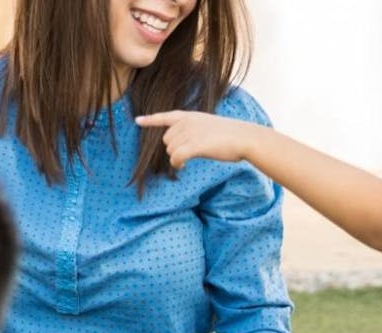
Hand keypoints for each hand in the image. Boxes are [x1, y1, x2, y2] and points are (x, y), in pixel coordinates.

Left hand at [134, 110, 266, 168]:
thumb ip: (192, 131)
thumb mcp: (208, 126)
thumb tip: (180, 148)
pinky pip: (176, 158)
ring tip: (190, 159)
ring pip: (170, 151)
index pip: (166, 117)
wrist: (244, 138)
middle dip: (175, 149)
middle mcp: (187, 122)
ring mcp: (190, 133)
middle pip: (167, 141)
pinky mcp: (194, 145)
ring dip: (177, 158)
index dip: (150, 120)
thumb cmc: (230, 135)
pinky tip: (184, 166)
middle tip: (190, 153)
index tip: (137, 121)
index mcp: (190, 116)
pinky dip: (177, 164)